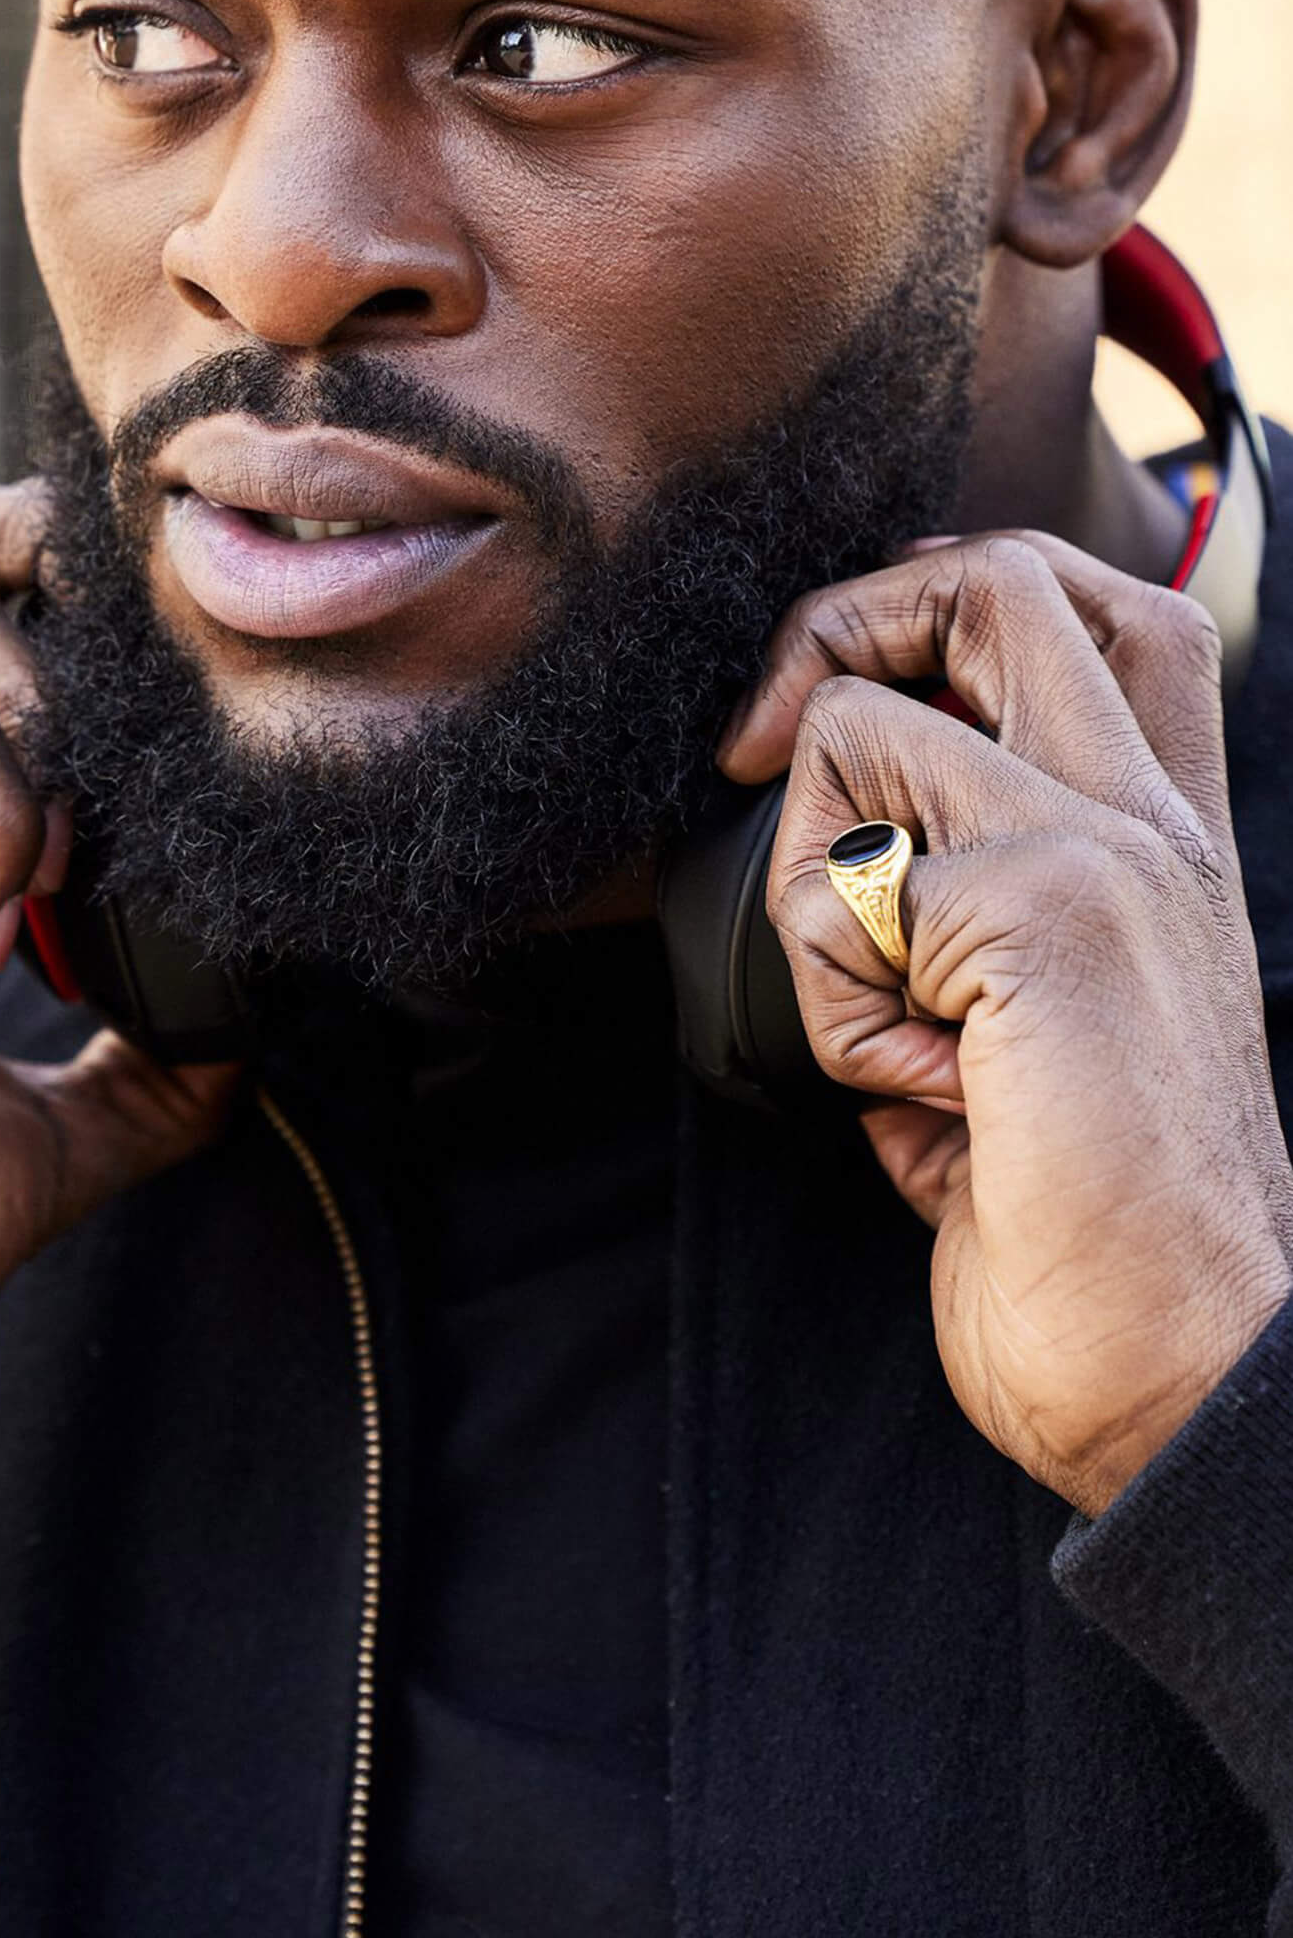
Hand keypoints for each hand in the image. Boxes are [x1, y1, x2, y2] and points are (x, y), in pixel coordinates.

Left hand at [720, 533, 1292, 1515]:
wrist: (1179, 1367)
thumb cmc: (1094, 1224)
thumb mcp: (1029, 1028)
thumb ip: (962, 920)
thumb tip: (834, 869)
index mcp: (1166, 836)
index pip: (1096, 607)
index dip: (945, 597)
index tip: (844, 694)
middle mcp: (1152, 819)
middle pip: (996, 576)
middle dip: (839, 629)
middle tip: (764, 751)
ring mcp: (1102, 849)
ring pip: (858, 726)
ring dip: (811, 880)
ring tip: (888, 1019)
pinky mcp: (1037, 913)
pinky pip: (832, 898)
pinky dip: (831, 1007)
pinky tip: (924, 1094)